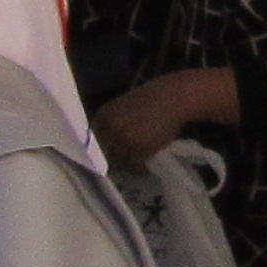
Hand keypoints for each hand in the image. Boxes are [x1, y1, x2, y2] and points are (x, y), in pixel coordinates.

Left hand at [92, 68, 227, 170]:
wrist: (173, 98)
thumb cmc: (151, 100)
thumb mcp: (123, 107)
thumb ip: (112, 123)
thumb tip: (107, 144)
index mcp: (103, 116)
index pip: (94, 142)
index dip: (101, 151)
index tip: (109, 156)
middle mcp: (110, 128)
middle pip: (104, 154)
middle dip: (113, 160)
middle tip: (123, 163)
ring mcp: (125, 139)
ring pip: (119, 162)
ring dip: (127, 166)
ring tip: (136, 165)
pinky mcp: (140, 149)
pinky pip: (135, 166)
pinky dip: (140, 169)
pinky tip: (145, 166)